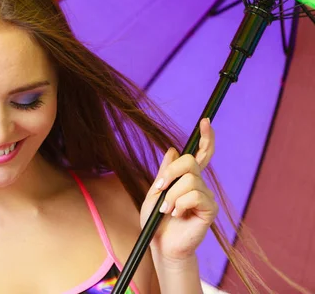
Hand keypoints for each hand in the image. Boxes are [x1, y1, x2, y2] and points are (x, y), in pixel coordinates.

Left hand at [140, 118, 217, 263]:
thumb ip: (165, 171)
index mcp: (187, 178)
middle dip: (170, 172)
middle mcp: (200, 184)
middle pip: (190, 161)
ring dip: (172, 196)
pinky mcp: (209, 210)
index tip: (205, 121)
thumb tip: (173, 149)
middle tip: (160, 188)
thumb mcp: (156, 191)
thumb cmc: (157, 221)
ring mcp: (206, 197)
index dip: (206, 137)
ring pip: (189, 181)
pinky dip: (180, 204)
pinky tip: (177, 215)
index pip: (201, 154)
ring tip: (167, 210)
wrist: (160, 245)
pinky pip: (195, 196)